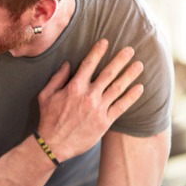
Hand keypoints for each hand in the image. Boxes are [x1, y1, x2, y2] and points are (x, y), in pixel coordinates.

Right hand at [36, 39, 143, 161]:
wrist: (53, 144)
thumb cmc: (48, 119)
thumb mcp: (46, 96)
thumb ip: (57, 78)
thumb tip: (68, 63)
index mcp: (74, 88)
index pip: (89, 64)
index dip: (98, 51)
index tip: (106, 42)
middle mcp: (88, 96)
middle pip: (108, 73)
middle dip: (120, 60)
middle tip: (130, 49)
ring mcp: (98, 109)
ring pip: (118, 88)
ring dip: (130, 75)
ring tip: (139, 65)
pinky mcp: (105, 122)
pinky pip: (121, 107)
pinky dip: (131, 97)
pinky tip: (140, 88)